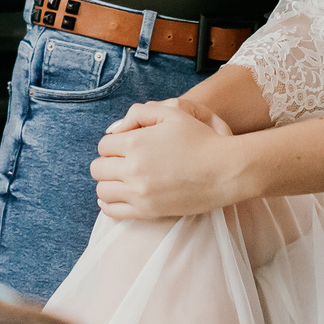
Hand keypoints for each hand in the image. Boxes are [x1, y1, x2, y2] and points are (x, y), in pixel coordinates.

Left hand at [91, 100, 240, 220]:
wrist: (225, 170)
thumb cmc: (200, 138)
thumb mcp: (173, 112)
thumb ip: (139, 113)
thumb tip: (113, 130)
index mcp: (135, 142)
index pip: (103, 145)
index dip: (113, 143)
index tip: (126, 145)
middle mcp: (133, 169)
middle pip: (98, 168)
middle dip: (107, 162)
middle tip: (122, 161)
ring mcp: (139, 193)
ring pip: (102, 190)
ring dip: (107, 182)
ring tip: (121, 178)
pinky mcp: (147, 211)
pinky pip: (113, 211)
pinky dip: (109, 204)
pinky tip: (118, 195)